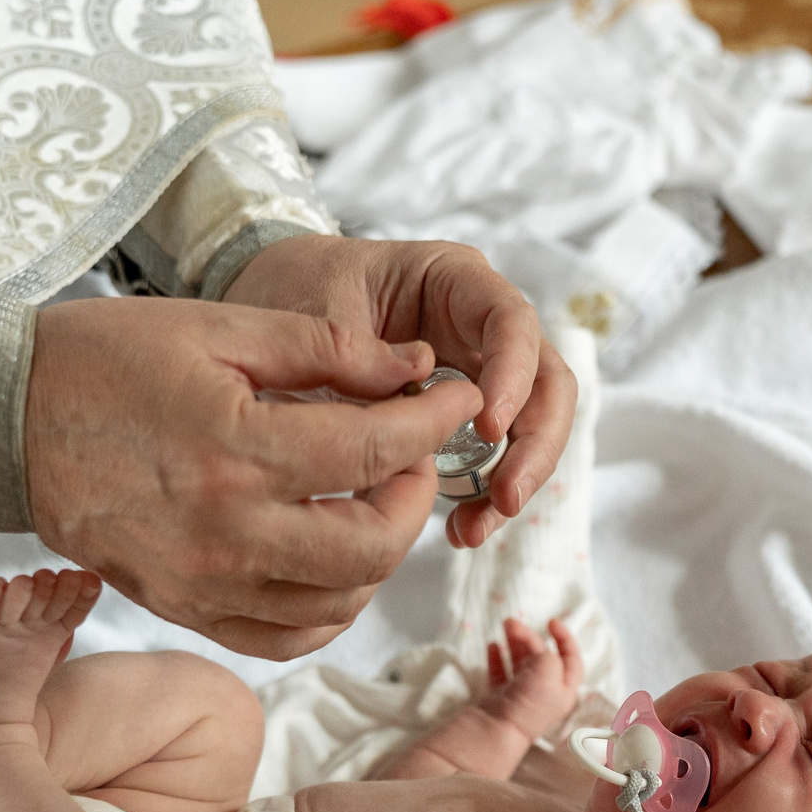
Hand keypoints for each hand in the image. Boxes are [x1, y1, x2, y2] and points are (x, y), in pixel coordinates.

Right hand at [21, 295, 479, 658]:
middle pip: (373, 545)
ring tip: (374, 500)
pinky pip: (287, 638)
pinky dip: (332, 608)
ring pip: (340, 601)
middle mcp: (225, 529)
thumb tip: (417, 366)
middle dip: (416, 495)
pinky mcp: (186, 609)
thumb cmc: (108, 358)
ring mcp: (204, 581)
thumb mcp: (219, 325)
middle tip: (412, 453)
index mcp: (236, 446)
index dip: (435, 421)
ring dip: (380, 554)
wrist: (6, 421)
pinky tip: (335, 561)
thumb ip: (326, 347)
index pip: (376, 448)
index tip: (456, 398)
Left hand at [224, 234, 576, 548]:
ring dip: (514, 481)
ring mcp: (478, 374)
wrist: (265, 305)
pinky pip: (493, 459)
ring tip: (472, 530)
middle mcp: (480, 327)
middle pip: (545, 382)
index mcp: (454, 280)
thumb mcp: (318, 312)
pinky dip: (483, 498)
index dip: (514, 373)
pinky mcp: (461, 421)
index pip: (512, 321)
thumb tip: (414, 408)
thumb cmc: (295, 291)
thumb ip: (363, 354)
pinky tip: (459, 530)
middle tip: (506, 499)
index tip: (489, 425)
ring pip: (529, 428)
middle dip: (535, 445)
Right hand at [481, 615, 583, 740]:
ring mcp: (521, 696)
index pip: (572, 660)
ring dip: (515, 642)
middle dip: (529, 636)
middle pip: (541, 657)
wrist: (498, 728)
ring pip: (521, 663)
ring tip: (504, 626)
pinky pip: (501, 673)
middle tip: (512, 623)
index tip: (551, 622)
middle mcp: (545, 693)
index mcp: (563, 689)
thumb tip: (539, 653)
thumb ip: (549, 654)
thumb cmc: (529, 700)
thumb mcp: (549, 669)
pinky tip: (493, 646)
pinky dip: (498, 658)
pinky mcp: (501, 698)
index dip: (565, 638)